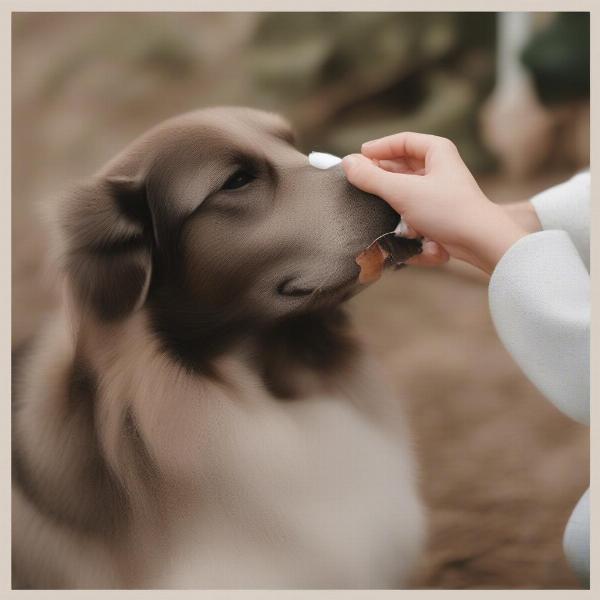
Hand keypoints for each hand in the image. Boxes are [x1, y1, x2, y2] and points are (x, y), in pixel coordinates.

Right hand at [342, 132, 528, 273]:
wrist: (480, 242)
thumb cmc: (447, 210)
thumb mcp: (403, 191)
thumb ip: (371, 178)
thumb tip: (347, 163)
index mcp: (437, 151)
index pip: (402, 141)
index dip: (378, 148)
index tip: (358, 157)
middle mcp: (440, 168)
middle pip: (402, 165)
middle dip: (382, 174)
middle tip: (360, 181)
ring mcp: (441, 191)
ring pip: (407, 188)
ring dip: (391, 196)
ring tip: (375, 204)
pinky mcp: (440, 212)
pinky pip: (414, 208)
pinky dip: (403, 214)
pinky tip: (395, 224)